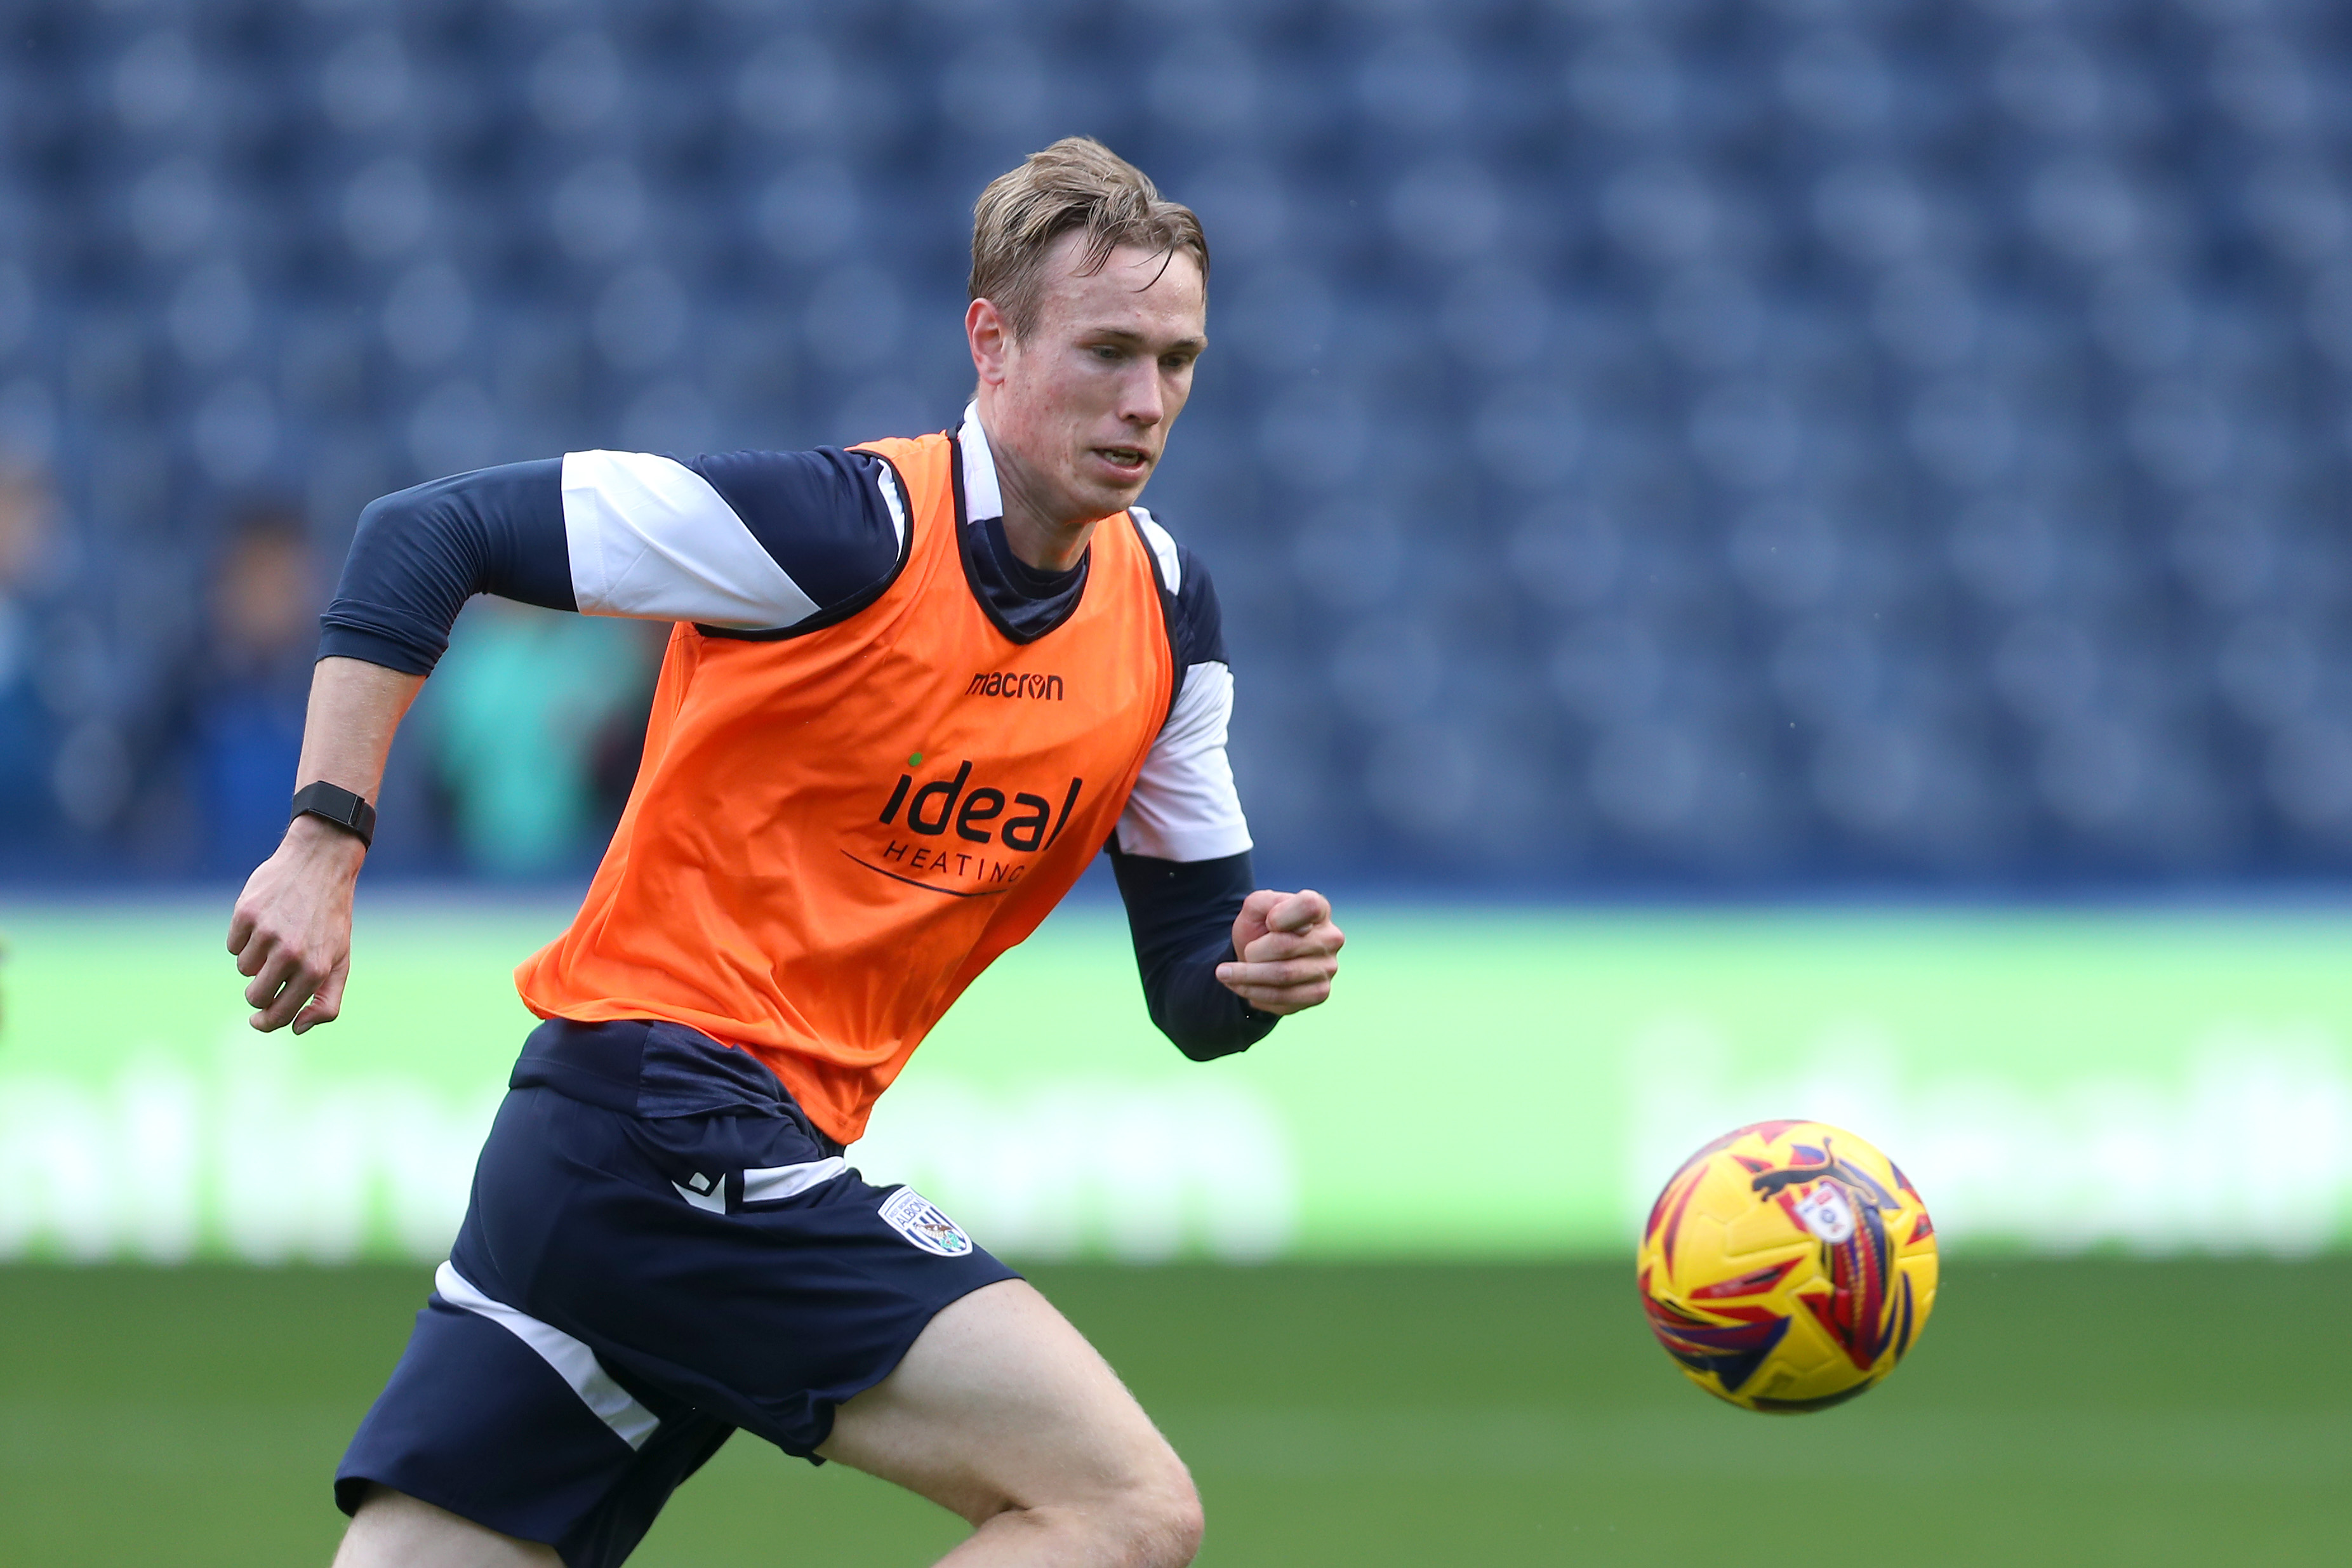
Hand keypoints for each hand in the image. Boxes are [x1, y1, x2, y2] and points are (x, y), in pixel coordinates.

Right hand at [226, 815, 365, 1033]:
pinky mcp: (246, 914)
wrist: (321, 864)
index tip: (258, 1021)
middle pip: (255, 995)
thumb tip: (298, 1028)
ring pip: (243, 968)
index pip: (279, 1014)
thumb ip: (326, 1001)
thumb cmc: (330, 918)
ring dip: (255, 958)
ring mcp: (267, 933)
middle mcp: (291, 954)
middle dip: (259, 990)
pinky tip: (265, 920)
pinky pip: (232, 944)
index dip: (266, 1022)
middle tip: (271, 971)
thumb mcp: (340, 960)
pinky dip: (244, 938)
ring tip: (278, 934)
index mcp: (316, 970)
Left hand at [1216, 889, 1343, 1015]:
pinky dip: (1254, 992)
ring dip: (1246, 975)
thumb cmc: (1261, 928)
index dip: (1281, 915)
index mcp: (1319, 909)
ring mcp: (1328, 967)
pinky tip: (1241, 986)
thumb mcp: (1255, 907)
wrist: (1258, 958)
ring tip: (1226, 973)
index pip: (1308, 905)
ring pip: (1282, 975)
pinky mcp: (1320, 992)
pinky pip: (1282, 996)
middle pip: (1285, 945)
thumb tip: (1284, 926)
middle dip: (1253, 951)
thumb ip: (1265, 902)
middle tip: (1244, 952)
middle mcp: (1331, 937)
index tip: (1268, 922)